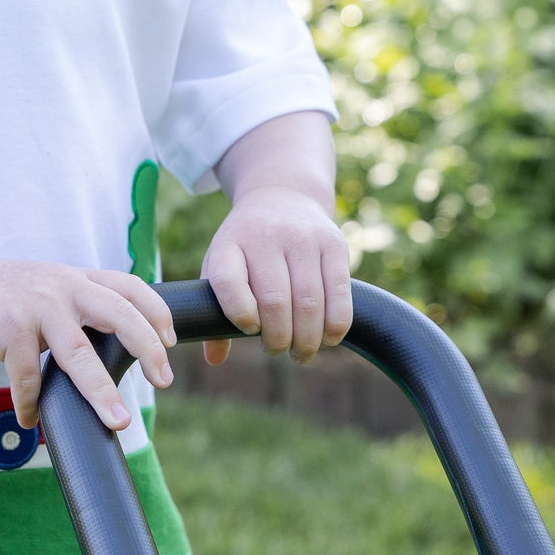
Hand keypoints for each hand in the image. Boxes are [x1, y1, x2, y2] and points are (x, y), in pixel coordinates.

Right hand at [0, 256, 175, 429]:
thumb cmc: (5, 296)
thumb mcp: (50, 286)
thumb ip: (82, 304)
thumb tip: (122, 343)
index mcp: (78, 279)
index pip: (130, 287)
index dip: (156, 312)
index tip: (171, 341)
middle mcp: (64, 288)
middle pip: (119, 314)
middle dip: (147, 348)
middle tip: (165, 380)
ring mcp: (36, 308)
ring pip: (79, 353)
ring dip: (100, 391)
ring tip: (118, 421)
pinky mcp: (8, 329)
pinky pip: (28, 376)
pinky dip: (31, 403)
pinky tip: (31, 420)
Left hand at [202, 186, 350, 366]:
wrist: (283, 196)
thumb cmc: (246, 248)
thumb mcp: (221, 267)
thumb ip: (213, 311)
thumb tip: (214, 358)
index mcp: (229, 244)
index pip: (227, 281)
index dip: (239, 313)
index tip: (248, 329)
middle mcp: (265, 237)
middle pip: (274, 301)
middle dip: (278, 339)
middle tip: (277, 350)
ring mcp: (303, 238)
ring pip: (309, 302)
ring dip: (307, 339)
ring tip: (301, 353)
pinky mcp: (334, 244)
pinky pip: (340, 293)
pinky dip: (335, 324)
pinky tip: (328, 338)